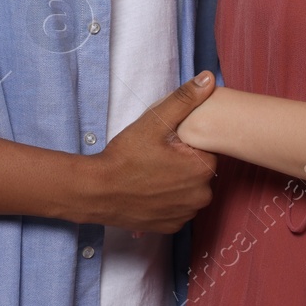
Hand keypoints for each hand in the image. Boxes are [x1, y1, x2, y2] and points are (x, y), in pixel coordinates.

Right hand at [83, 73, 218, 233]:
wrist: (97, 192)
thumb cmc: (125, 156)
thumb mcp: (154, 122)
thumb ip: (185, 99)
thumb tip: (209, 78)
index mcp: (203, 169)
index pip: (206, 149)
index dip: (186, 143)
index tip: (166, 143)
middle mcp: (201, 196)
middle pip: (199, 170)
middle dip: (183, 163)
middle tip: (156, 157)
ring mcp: (186, 215)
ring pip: (190, 190)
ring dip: (177, 182)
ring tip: (152, 173)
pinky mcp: (172, 227)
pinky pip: (179, 208)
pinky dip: (169, 200)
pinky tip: (151, 190)